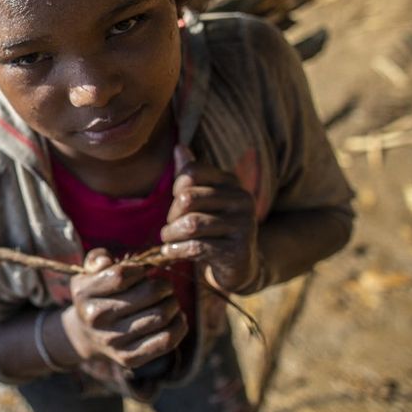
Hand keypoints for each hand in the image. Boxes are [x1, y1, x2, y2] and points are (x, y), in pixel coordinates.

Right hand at [61, 249, 187, 369]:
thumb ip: (97, 259)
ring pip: (162, 316)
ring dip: (173, 304)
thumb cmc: (96, 296)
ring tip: (170, 301)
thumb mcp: (89, 273)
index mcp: (84, 294)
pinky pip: (166, 340)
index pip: (121, 275)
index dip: (139, 270)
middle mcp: (96, 318)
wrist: (87, 334)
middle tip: (165, 286)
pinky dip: (179, 326)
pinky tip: (176, 318)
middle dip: (164, 285)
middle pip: (149, 294)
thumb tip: (105, 262)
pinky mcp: (129, 358)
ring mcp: (113, 340)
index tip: (142, 272)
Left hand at [160, 145, 258, 292]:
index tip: (177, 203)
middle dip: (171, 215)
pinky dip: (177, 250)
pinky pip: (197, 247)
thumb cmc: (213, 226)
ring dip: (171, 234)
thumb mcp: (202, 199)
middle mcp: (242, 199)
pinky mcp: (237, 251)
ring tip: (168, 239)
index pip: (192, 172)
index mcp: (231, 182)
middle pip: (188, 198)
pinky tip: (171, 252)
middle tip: (170, 226)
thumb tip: (179, 146)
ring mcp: (243, 226)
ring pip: (191, 224)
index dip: (177, 188)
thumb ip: (190, 174)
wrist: (237, 265)